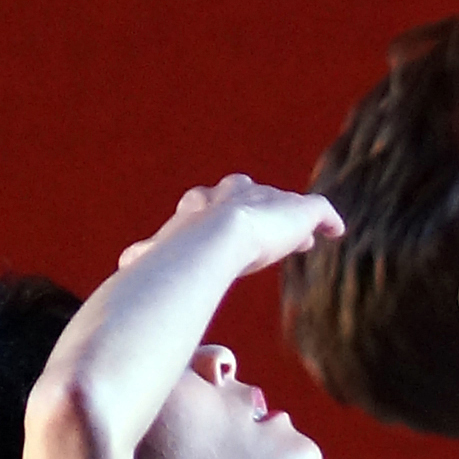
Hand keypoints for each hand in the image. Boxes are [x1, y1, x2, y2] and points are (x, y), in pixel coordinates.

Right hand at [112, 175, 342, 297]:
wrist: (214, 238)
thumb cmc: (183, 251)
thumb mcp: (157, 252)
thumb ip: (144, 256)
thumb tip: (123, 264)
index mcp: (205, 205)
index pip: (215, 204)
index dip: (224, 215)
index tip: (231, 229)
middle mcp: (237, 195)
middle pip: (249, 195)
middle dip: (256, 208)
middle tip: (269, 226)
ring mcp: (270, 200)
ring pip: (283, 204)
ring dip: (291, 218)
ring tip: (302, 236)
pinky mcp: (300, 211)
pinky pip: (320, 211)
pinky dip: (328, 221)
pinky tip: (335, 232)